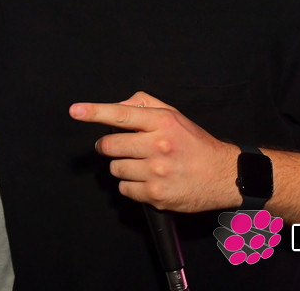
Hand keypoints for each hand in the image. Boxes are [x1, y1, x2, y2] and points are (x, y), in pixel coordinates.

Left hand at [69, 91, 241, 212]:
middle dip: (109, 146)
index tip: (75, 110)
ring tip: (142, 165)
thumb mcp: (175, 115)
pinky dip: (130, 186)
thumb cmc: (196, 144)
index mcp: (163, 122)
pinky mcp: (156, 194)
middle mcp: (158, 145)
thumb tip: (118, 105)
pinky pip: (124, 189)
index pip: (121, 114)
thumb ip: (145, 105)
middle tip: (121, 147)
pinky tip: (147, 180)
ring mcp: (156, 172)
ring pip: (115, 168)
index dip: (94, 112)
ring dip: (122, 166)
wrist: (224, 176)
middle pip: (110, 145)